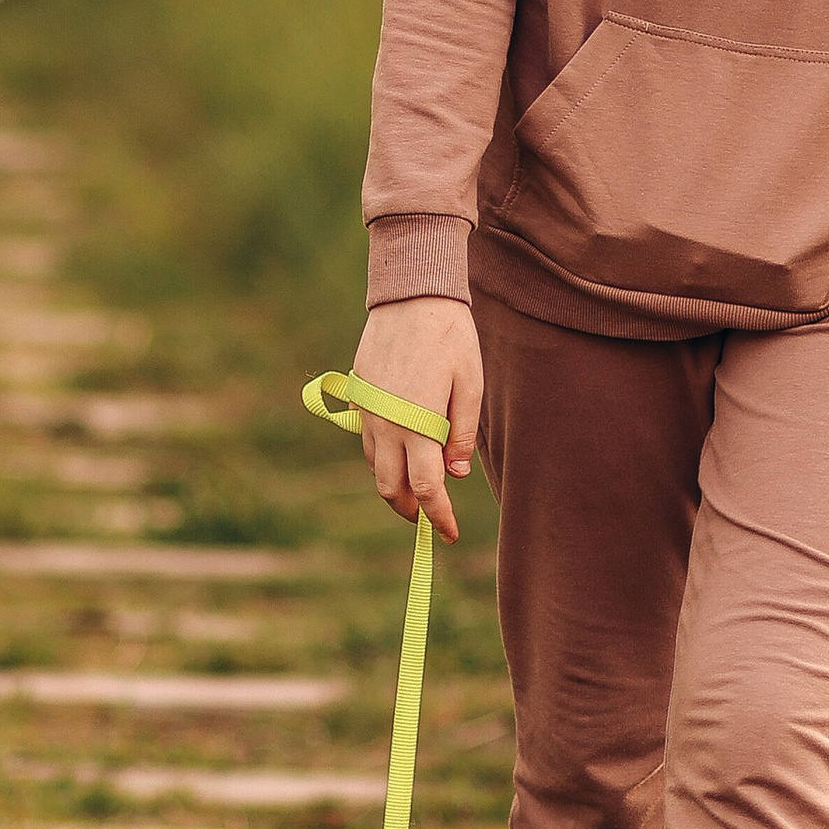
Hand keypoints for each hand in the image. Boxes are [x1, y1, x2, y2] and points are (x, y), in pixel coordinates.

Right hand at [349, 300, 482, 541]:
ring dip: (394, 481)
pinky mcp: (359, 395)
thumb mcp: (470, 385)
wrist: (410, 295)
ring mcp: (367, 411)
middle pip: (389, 488)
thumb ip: (462, 433)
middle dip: (409, 509)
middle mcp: (386, 425)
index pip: (426, 489)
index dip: (438, 517)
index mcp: (417, 426)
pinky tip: (404, 444)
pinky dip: (383, 453)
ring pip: (374, 465)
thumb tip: (454, 473)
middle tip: (430, 514)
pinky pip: (367, 438)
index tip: (449, 534)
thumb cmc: (450, 338)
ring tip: (419, 479)